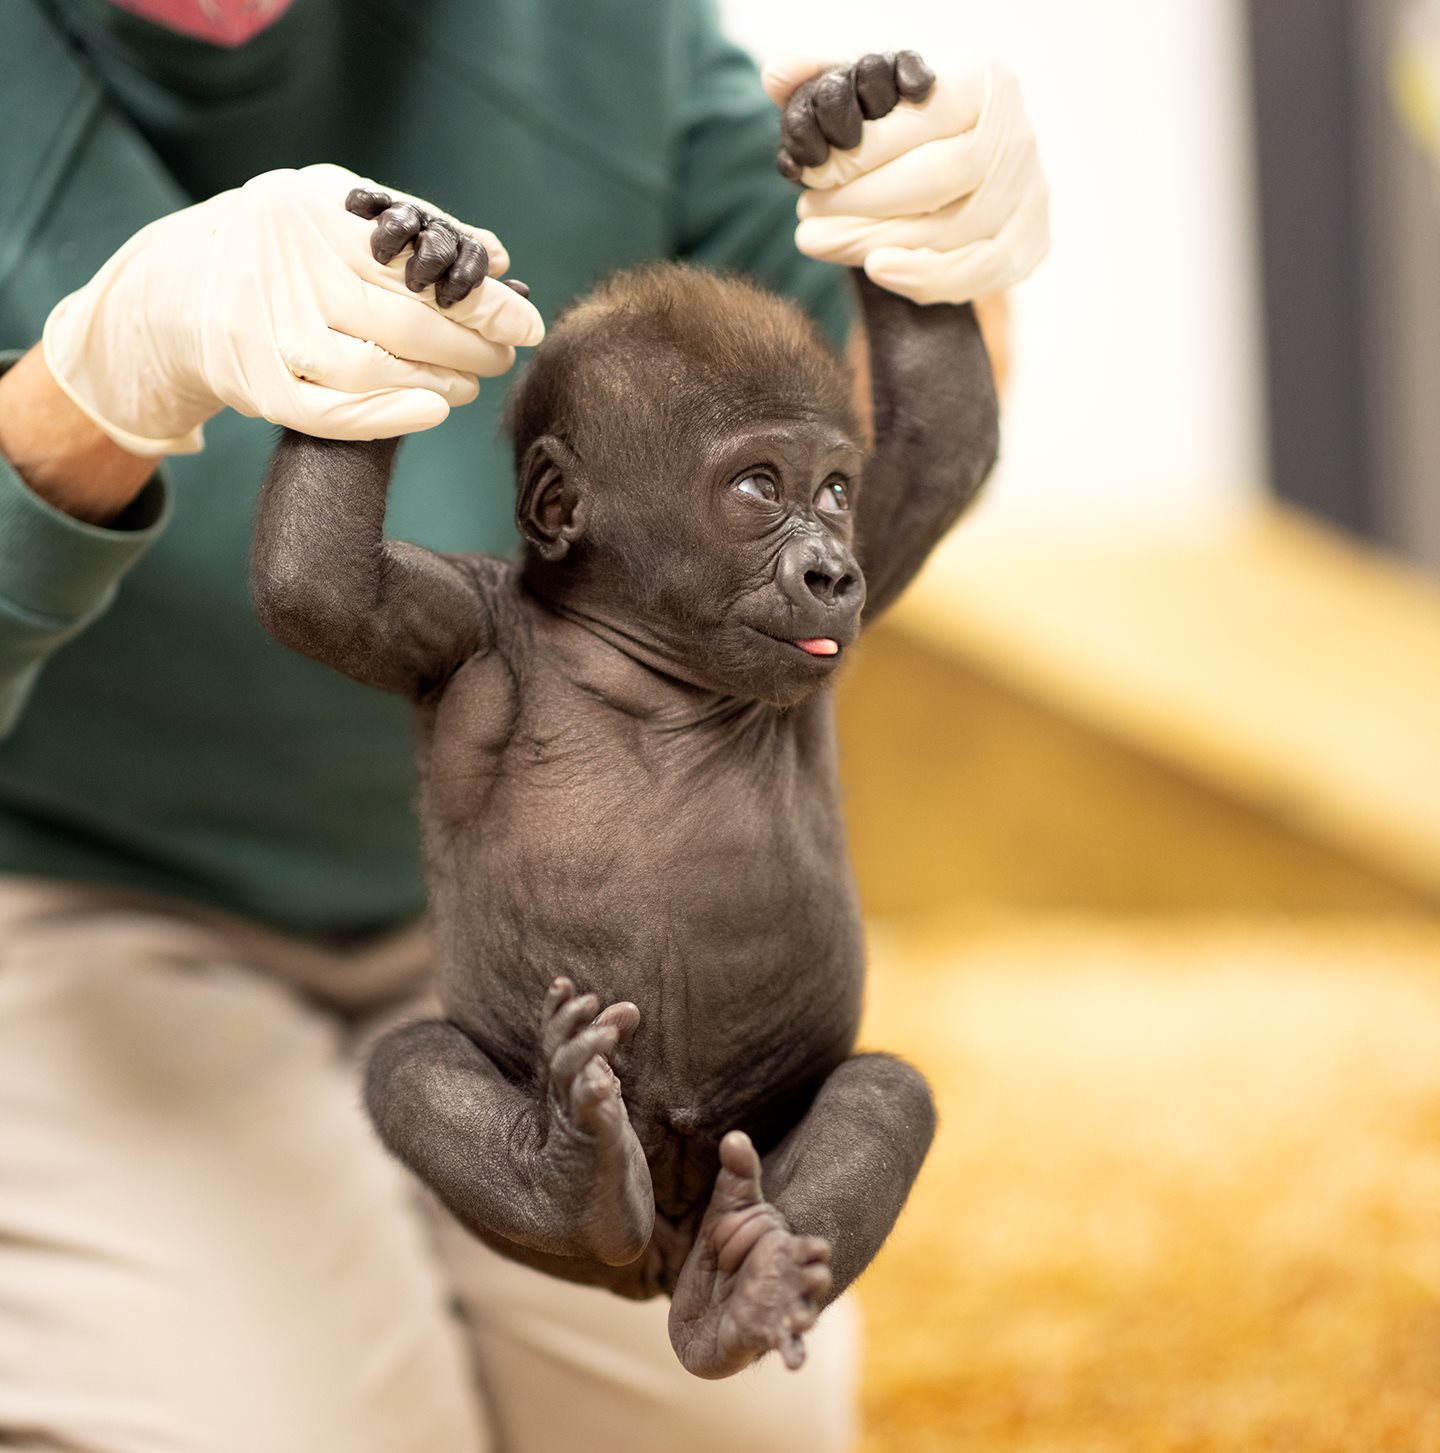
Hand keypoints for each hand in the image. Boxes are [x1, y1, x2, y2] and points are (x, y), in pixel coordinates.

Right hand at [42, 164, 544, 455]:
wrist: (174, 288)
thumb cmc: (282, 246)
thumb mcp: (336, 209)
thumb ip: (416, 227)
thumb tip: (498, 258)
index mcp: (311, 212)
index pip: (418, 264)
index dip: (482, 300)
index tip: (526, 322)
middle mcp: (285, 267)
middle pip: (403, 321)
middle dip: (470, 345)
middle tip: (504, 356)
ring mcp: (265, 330)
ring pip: (372, 369)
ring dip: (438, 382)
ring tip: (471, 381)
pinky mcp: (252, 384)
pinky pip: (329, 413)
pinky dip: (388, 417)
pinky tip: (434, 412)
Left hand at [764, 54, 1049, 304]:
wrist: (956, 179)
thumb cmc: (903, 133)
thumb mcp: (866, 98)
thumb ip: (823, 80)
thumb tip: (775, 72)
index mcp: (983, 79)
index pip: (923, 118)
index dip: (863, 151)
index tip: (811, 172)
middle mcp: (1016, 133)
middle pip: (938, 177)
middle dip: (862, 200)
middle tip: (807, 213)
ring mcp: (1029, 192)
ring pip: (951, 230)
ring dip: (876, 241)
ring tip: (820, 240)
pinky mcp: (1030, 243)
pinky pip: (975, 271)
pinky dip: (923, 277)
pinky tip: (874, 269)